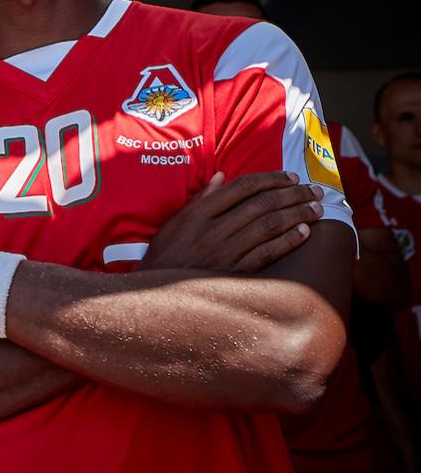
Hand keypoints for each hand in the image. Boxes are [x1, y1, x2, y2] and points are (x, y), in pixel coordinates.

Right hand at [141, 171, 323, 272]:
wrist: (157, 296)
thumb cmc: (165, 255)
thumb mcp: (174, 223)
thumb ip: (199, 200)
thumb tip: (222, 177)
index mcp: (199, 213)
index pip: (241, 188)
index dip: (270, 179)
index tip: (290, 176)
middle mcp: (213, 230)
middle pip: (261, 204)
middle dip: (292, 194)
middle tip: (314, 190)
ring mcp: (225, 252)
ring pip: (269, 226)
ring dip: (296, 215)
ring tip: (315, 209)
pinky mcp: (234, 273)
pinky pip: (267, 253)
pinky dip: (287, 241)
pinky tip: (304, 233)